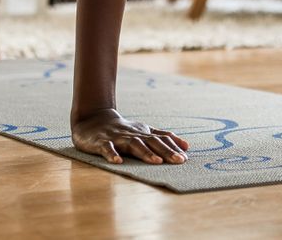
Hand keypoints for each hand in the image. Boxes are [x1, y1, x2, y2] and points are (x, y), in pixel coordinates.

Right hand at [71, 108, 190, 164]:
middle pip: (151, 142)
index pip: (161, 139)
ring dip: (145, 152)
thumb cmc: (123, 130)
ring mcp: (117, 138)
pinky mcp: (101, 142)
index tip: (185, 158)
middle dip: (166, 151)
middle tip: (179, 160)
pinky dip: (112, 154)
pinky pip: (107, 148)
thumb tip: (187, 146)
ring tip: (157, 161)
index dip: (173, 147)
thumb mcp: (144, 131)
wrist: (94, 119)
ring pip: (133, 144)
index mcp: (143, 133)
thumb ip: (164, 137)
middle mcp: (133, 134)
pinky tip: (118, 162)